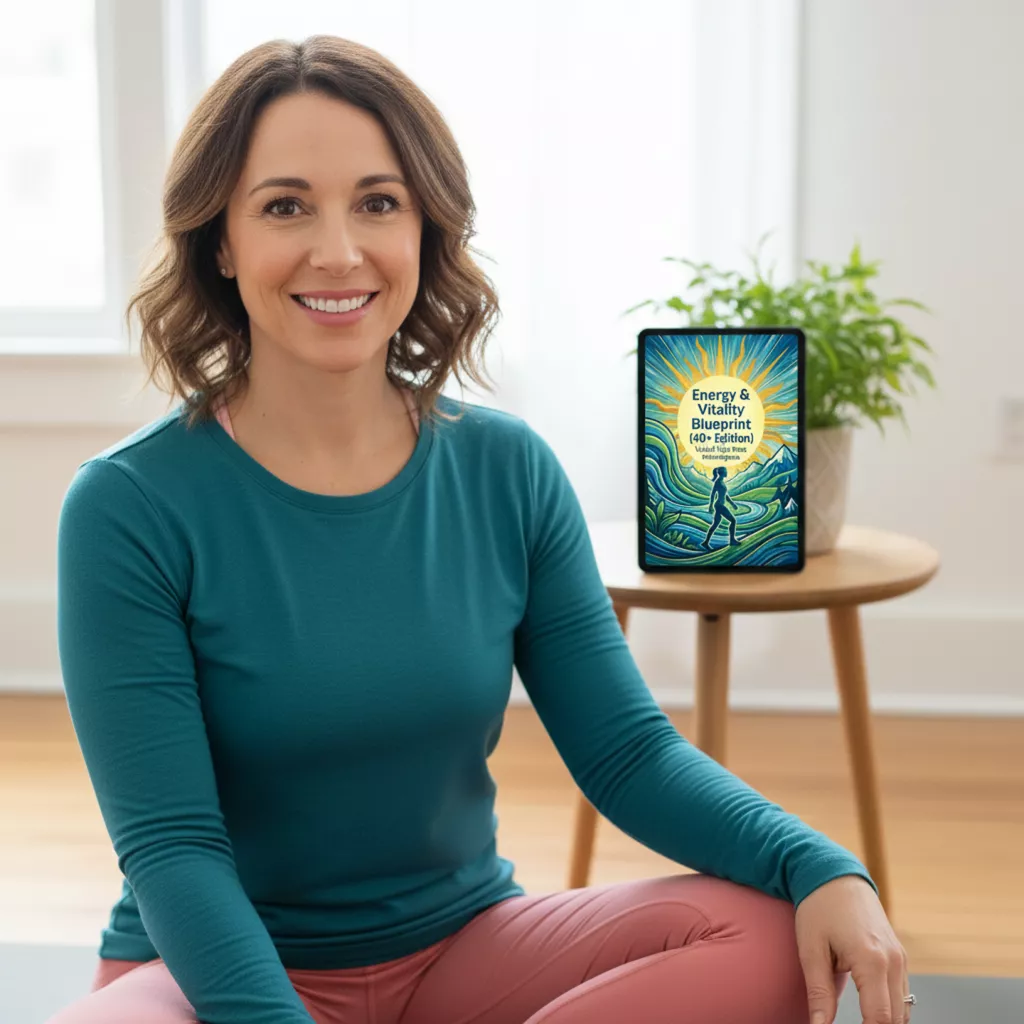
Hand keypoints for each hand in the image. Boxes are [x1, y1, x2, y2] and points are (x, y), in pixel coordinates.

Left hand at [794, 875, 909, 1023]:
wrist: (835, 876)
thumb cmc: (819, 908)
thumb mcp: (811, 949)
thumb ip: (819, 993)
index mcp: (872, 960)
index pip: (879, 1020)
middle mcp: (894, 962)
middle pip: (895, 1020)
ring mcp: (900, 958)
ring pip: (903, 1010)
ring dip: (885, 1023)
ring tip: (859, 1023)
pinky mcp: (899, 957)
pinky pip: (902, 994)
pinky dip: (890, 1010)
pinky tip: (870, 1015)